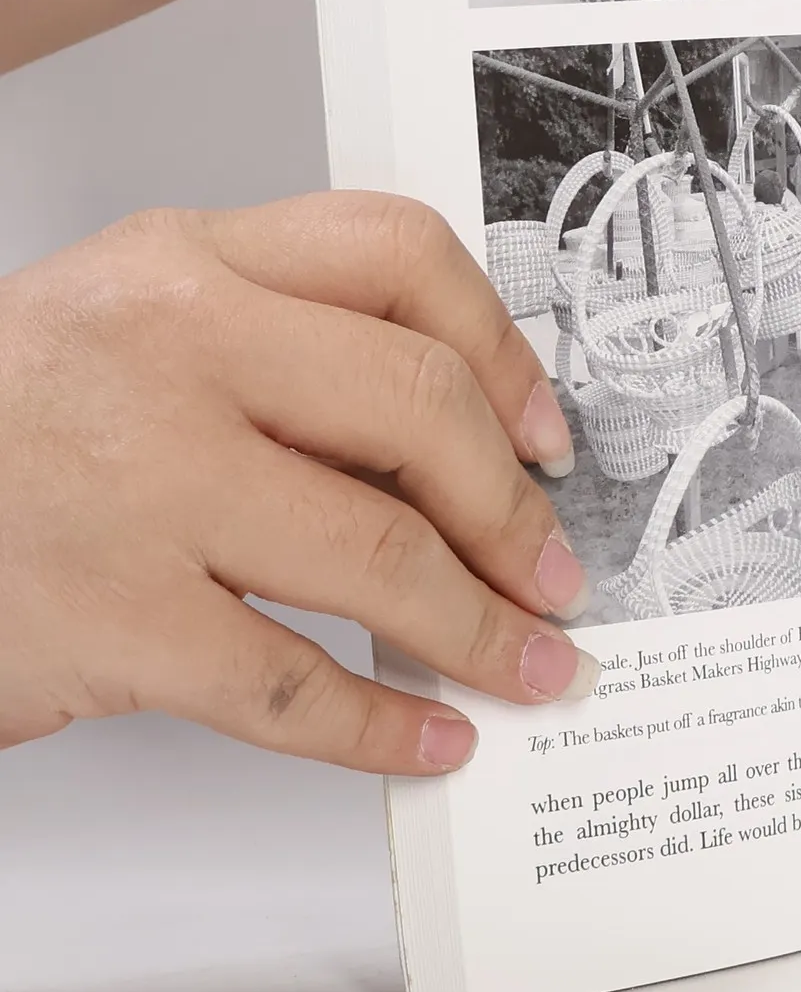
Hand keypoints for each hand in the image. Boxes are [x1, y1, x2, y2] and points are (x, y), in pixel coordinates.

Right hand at [0, 197, 595, 773]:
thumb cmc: (6, 428)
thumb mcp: (131, 331)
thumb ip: (282, 352)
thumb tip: (462, 448)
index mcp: (189, 261)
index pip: (399, 253)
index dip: (502, 349)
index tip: (545, 431)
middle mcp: (169, 349)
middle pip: (418, 408)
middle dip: (514, 507)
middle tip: (553, 569)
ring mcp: (138, 483)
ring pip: (377, 552)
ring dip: (483, 625)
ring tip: (534, 662)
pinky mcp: (109, 616)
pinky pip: (290, 683)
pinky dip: (381, 725)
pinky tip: (430, 738)